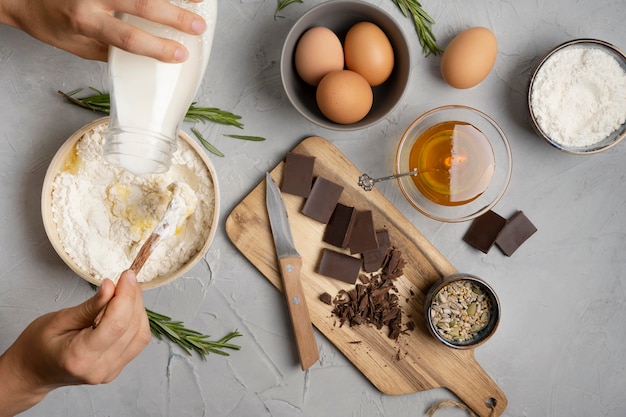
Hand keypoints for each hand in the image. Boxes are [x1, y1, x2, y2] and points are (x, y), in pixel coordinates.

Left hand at [0, 0, 206, 61]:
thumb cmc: (48, 21)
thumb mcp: (75, 46)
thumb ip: (108, 49)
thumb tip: (140, 56)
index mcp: (86, 21)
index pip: (127, 38)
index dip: (156, 48)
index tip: (179, 54)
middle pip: (141, 4)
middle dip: (174, 16)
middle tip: (198, 26)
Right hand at [0, 270, 150, 416]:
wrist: (32, 372)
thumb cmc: (37, 345)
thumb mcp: (58, 319)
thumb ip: (89, 306)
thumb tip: (112, 286)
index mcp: (80, 357)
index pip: (117, 324)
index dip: (127, 296)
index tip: (126, 275)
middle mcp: (100, 368)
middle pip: (131, 328)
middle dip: (133, 298)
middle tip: (125, 279)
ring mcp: (110, 371)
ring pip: (140, 335)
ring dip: (138, 308)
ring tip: (125, 292)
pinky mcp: (117, 368)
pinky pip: (137, 341)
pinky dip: (136, 321)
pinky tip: (126, 308)